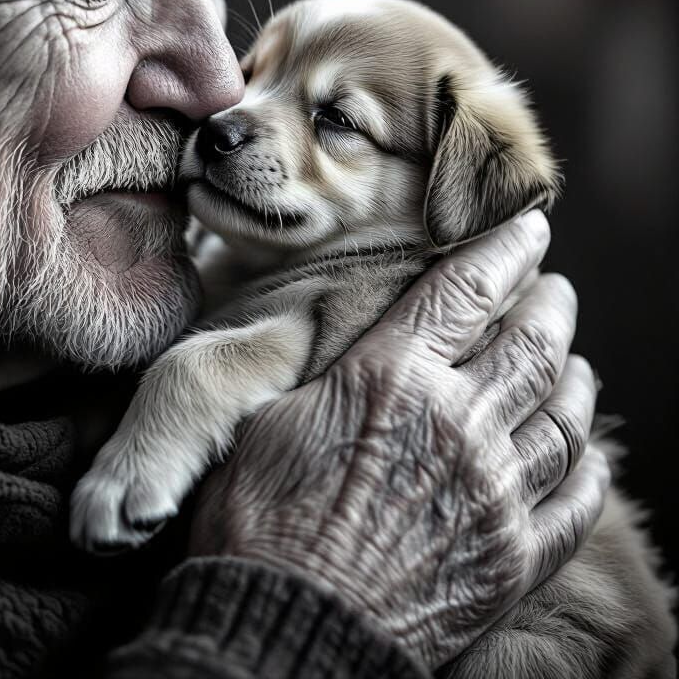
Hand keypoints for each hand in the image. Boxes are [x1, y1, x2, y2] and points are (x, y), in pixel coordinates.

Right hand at [189, 210, 607, 668]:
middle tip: (557, 288)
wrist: (287, 625)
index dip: (505, 249)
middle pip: (532, 345)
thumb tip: (365, 347)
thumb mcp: (272, 418)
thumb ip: (334, 374)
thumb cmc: (261, 518)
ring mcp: (496, 491)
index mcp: (393, 377)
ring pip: (563, 415)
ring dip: (575, 379)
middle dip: (551, 305)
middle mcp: (458, 422)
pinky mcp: (513, 556)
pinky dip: (590, 468)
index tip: (532, 226)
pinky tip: (589, 454)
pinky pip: (578, 500)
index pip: (465, 291)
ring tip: (577, 362)